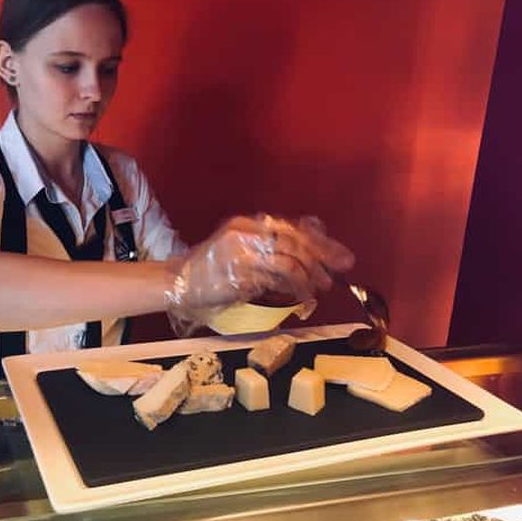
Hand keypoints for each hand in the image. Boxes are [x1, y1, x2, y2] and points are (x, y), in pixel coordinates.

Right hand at [165, 214, 354, 336]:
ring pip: (288, 262)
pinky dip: (294, 288)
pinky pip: (275, 281)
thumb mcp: (242, 247)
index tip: (342, 256)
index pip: (292, 229)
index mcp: (247, 224)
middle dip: (321, 258)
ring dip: (309, 277)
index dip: (321, 242)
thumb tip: (312, 245)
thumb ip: (271, 245)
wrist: (179, 282)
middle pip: (294, 242)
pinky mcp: (238, 276)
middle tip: (338, 273)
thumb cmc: (213, 268)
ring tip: (320, 288)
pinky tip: (302, 296)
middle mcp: (245, 233)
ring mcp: (241, 254)